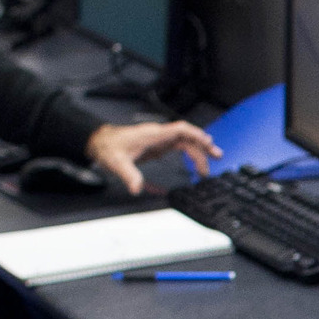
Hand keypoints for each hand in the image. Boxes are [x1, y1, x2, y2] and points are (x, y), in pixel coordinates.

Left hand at [87, 119, 218, 194]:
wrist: (101, 142)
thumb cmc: (109, 147)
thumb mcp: (118, 163)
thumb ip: (128, 175)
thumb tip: (136, 188)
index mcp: (153, 134)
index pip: (180, 130)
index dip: (195, 134)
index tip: (208, 142)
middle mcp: (159, 135)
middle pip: (187, 136)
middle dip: (203, 146)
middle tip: (217, 156)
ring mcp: (159, 139)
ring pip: (185, 141)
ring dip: (198, 150)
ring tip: (210, 163)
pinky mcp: (158, 145)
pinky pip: (179, 146)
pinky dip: (190, 152)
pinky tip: (196, 160)